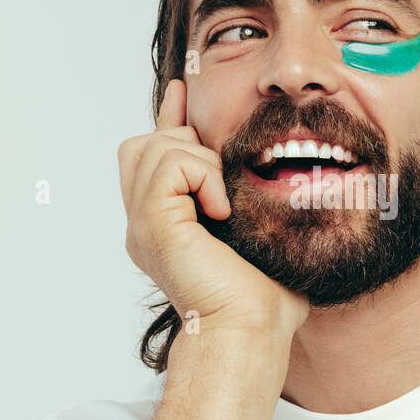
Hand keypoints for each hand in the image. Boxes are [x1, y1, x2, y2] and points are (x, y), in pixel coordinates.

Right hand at [116, 78, 308, 337]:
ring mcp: (143, 224)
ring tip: (224, 201)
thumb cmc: (266, 297)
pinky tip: (222, 211)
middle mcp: (145, 224)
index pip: (152, 156)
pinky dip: (202, 177)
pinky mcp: (153, 225)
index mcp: (165, 226)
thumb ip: (249, 198)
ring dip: (199, 161)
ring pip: (156, 147)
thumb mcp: (260, 231)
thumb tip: (277, 166)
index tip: (182, 88)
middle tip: (218, 167)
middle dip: (182, 138)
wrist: (251, 330)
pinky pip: (171, 165)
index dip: (167, 116)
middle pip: (141, 145)